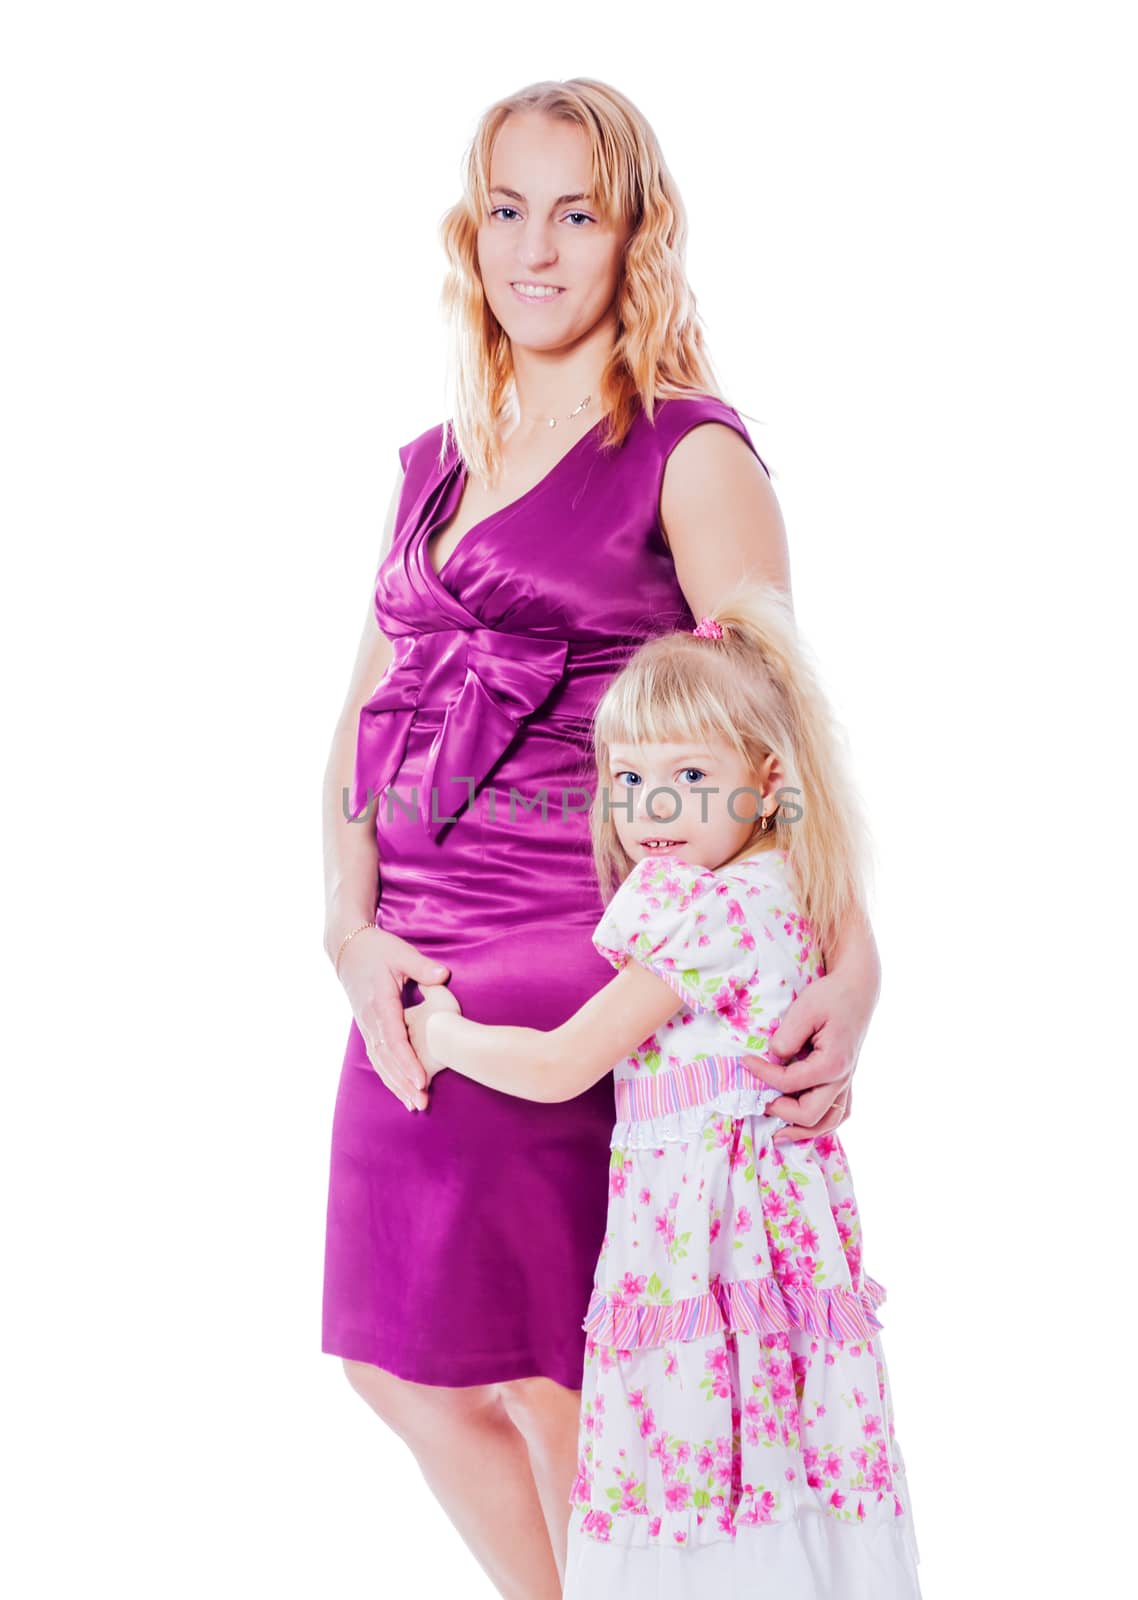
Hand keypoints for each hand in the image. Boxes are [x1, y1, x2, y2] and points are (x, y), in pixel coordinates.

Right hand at [336, 927, 449, 1111]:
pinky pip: (377, 1057)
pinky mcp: (367, 1028)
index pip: (394, 1039)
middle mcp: (370, 1019)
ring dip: (395, 1084)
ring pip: (379, 1062)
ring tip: (413, 1105)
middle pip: (386, 1058)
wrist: (349, 948)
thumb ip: (422, 967)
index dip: (407, 1061)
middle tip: (421, 1103)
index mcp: (379, 1003)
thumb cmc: (378, 949)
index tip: (422, 1080)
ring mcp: (366, 1026)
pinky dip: (388, 1076)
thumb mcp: (401, 953)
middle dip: (403, 1082)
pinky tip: (400, 1091)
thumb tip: (443, 975)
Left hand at [741, 971, 866, 1142]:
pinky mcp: (846, 1080)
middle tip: (758, 1100)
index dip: (763, 1075)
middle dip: (780, 1111)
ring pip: (829, 1122)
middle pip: (810, 1114)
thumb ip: (788, 1036)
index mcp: (832, 1062)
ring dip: (802, 1130)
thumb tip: (773, 1056)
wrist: (857, 991)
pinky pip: (839, 1113)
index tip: (745, 1062)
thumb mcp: (805, 1008)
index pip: (790, 1082)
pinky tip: (803, 1125)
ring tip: (777, 1133)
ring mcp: (847, 1082)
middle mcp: (842, 1078)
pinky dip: (821, 1124)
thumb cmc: (831, 996)